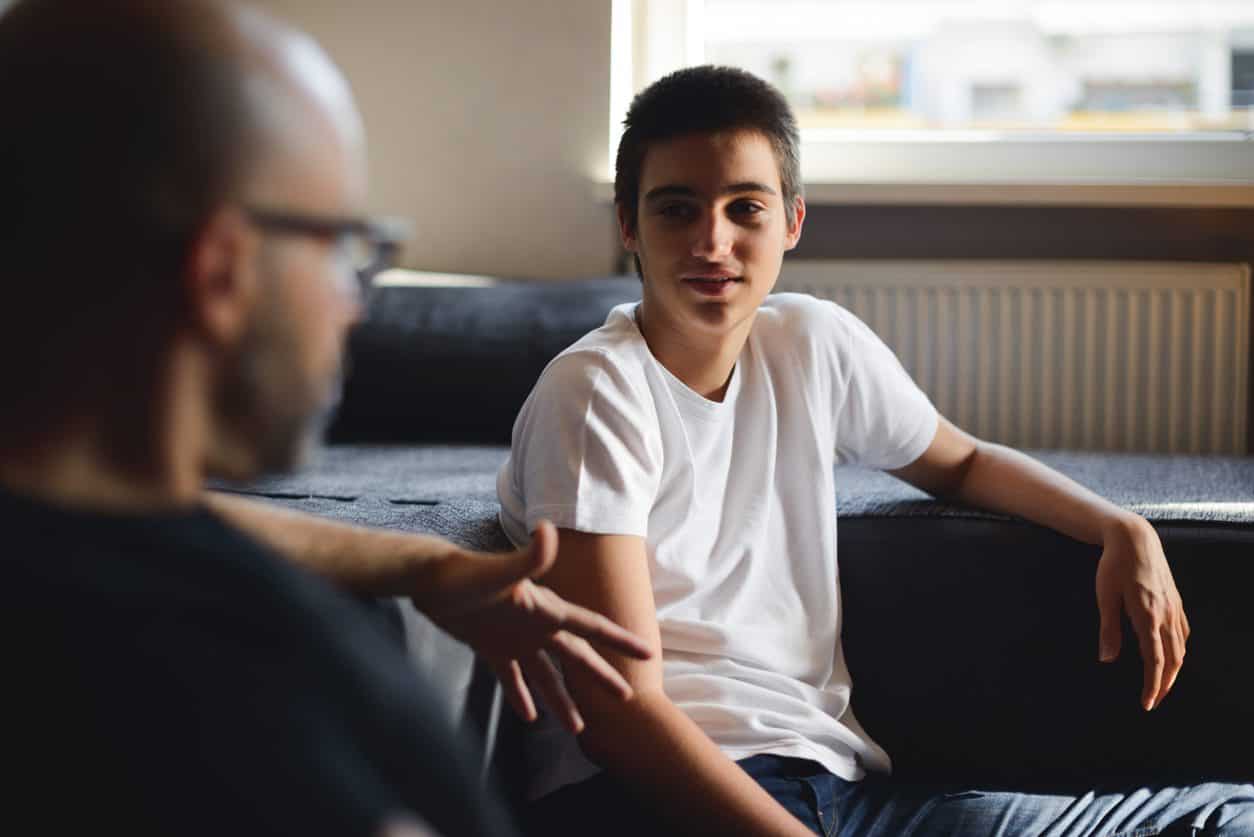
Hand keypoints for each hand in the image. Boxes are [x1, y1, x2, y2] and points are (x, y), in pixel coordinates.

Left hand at [412, 520, 651, 732]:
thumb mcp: (500, 571)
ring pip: (546, 675)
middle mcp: (536, 626)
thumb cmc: (464, 574)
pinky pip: (511, 678)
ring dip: (562, 700)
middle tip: (626, 699)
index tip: (647, 654)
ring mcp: (514, 638)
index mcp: (546, 610)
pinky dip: (521, 696)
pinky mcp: (491, 647)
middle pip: (576, 656)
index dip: (619, 640)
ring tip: (577, 728)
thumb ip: (528, 556)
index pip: (591, 627)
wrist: (429, 580)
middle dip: (601, 677)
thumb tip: (549, 531)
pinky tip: (529, 716)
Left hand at [1095, 516, 1188, 710]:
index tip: (1147, 703)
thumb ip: (1108, 629)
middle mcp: (1166, 614)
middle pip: (1173, 660)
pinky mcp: (1175, 600)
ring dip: (1173, 669)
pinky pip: (1183, 631)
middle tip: (1154, 701)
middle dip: (1165, 684)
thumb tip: (1106, 659)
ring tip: (1162, 684)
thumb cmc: (1115, 565)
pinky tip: (1172, 654)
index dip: (1152, 685)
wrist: (1135, 538)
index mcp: (1147, 616)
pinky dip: (1179, 649)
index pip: (1154, 661)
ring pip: (1181, 647)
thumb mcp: (1105, 596)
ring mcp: (1174, 607)